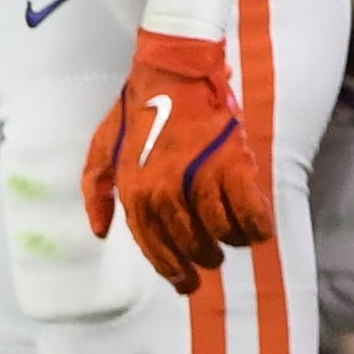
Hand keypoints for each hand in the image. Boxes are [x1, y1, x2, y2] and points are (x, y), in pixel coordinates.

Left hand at [80, 0, 269, 294]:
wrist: (173, 70)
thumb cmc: (138, 108)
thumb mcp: (103, 147)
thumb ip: (96, 189)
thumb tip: (99, 230)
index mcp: (134, 190)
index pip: (153, 246)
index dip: (171, 270)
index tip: (185, 283)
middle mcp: (164, 191)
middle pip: (190, 244)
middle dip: (204, 257)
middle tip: (212, 256)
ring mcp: (198, 178)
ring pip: (220, 232)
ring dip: (229, 241)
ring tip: (232, 237)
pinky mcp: (230, 164)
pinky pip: (247, 211)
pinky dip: (255, 225)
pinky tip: (257, 228)